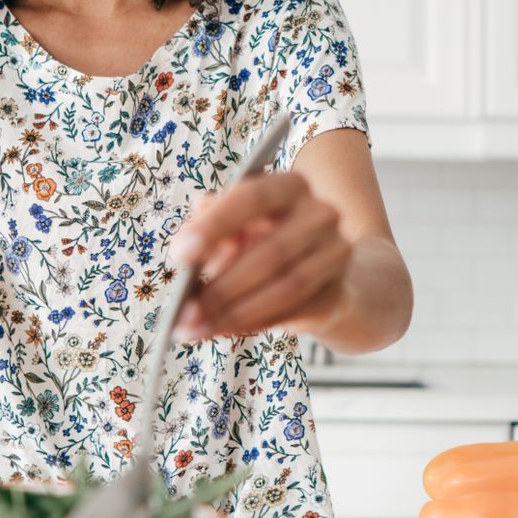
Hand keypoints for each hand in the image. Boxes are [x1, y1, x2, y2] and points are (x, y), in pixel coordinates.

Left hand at [166, 173, 352, 341]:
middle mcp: (320, 214)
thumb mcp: (238, 223)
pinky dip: (253, 324)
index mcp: (290, 186)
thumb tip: (188, 250)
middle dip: (220, 287)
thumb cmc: (265, 240)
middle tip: (183, 312)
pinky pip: (292, 314)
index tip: (179, 255)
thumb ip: (212, 225)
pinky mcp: (337, 293)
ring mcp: (335, 254)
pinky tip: (223, 330)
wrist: (322, 273)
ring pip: (283, 289)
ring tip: (197, 328)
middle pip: (270, 252)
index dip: (215, 225)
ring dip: (234, 314)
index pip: (252, 197)